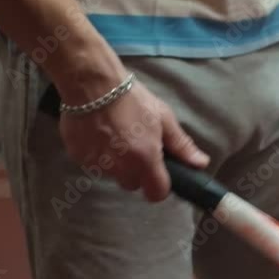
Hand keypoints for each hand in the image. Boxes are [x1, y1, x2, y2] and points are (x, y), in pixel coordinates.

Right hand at [59, 81, 209, 201]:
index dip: (159, 186)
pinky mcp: (78, 158)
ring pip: (113, 175)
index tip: (158, 173)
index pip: (156, 194)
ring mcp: (97, 165)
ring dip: (117, 164)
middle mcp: (120, 168)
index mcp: (145, 159)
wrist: (92, 84)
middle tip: (136, 147)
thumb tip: (201, 164)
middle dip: (136, 172)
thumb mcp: (164, 118)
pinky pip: (94, 165)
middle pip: (133, 184)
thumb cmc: (133, 99)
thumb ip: (182, 146)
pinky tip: (99, 135)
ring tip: (116, 137)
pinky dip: (98, 156)